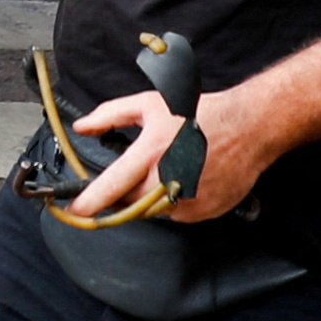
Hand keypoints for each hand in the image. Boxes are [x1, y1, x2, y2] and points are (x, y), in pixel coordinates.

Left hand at [65, 86, 271, 226]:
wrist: (246, 128)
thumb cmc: (198, 113)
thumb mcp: (149, 105)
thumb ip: (110, 115)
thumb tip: (82, 126)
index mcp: (151, 153)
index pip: (112, 186)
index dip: (90, 201)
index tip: (74, 210)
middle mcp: (167, 182)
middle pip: (129, 203)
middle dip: (122, 194)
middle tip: (130, 175)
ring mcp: (187, 202)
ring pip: (152, 211)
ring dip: (148, 196)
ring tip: (166, 167)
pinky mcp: (202, 213)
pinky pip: (175, 215)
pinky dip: (171, 201)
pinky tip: (185, 177)